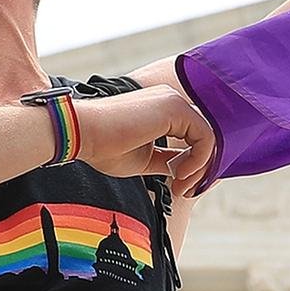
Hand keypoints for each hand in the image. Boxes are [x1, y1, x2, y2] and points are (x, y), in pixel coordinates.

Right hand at [73, 85, 217, 187]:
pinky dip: (199, 161)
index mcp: (163, 109)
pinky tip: (179, 175)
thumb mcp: (146, 159)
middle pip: (204, 137)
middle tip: (184, 190)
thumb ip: (169, 160)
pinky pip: (206, 138)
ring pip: (208, 138)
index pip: (194, 136)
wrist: (81, 134)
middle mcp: (172, 100)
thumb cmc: (104, 147)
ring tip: (180, 186)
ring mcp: (175, 101)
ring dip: (200, 168)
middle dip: (200, 168)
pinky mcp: (175, 108)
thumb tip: (189, 170)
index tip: (181, 186)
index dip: (195, 164)